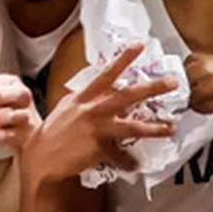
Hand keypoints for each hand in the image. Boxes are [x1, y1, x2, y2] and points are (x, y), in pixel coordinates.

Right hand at [22, 45, 176, 184]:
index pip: (106, 73)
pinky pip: (119, 156)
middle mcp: (91, 109)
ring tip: (170, 128)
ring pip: (131, 126)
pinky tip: (136, 165)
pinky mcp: (98, 148)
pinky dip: (128, 162)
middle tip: (173, 82)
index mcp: (83, 97)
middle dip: (152, 88)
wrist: (39, 156)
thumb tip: (107, 90)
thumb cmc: (54, 132)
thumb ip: (88, 98)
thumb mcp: (68, 108)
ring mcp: (95, 128)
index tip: (140, 45)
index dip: (124, 58)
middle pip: (127, 95)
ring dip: (153, 127)